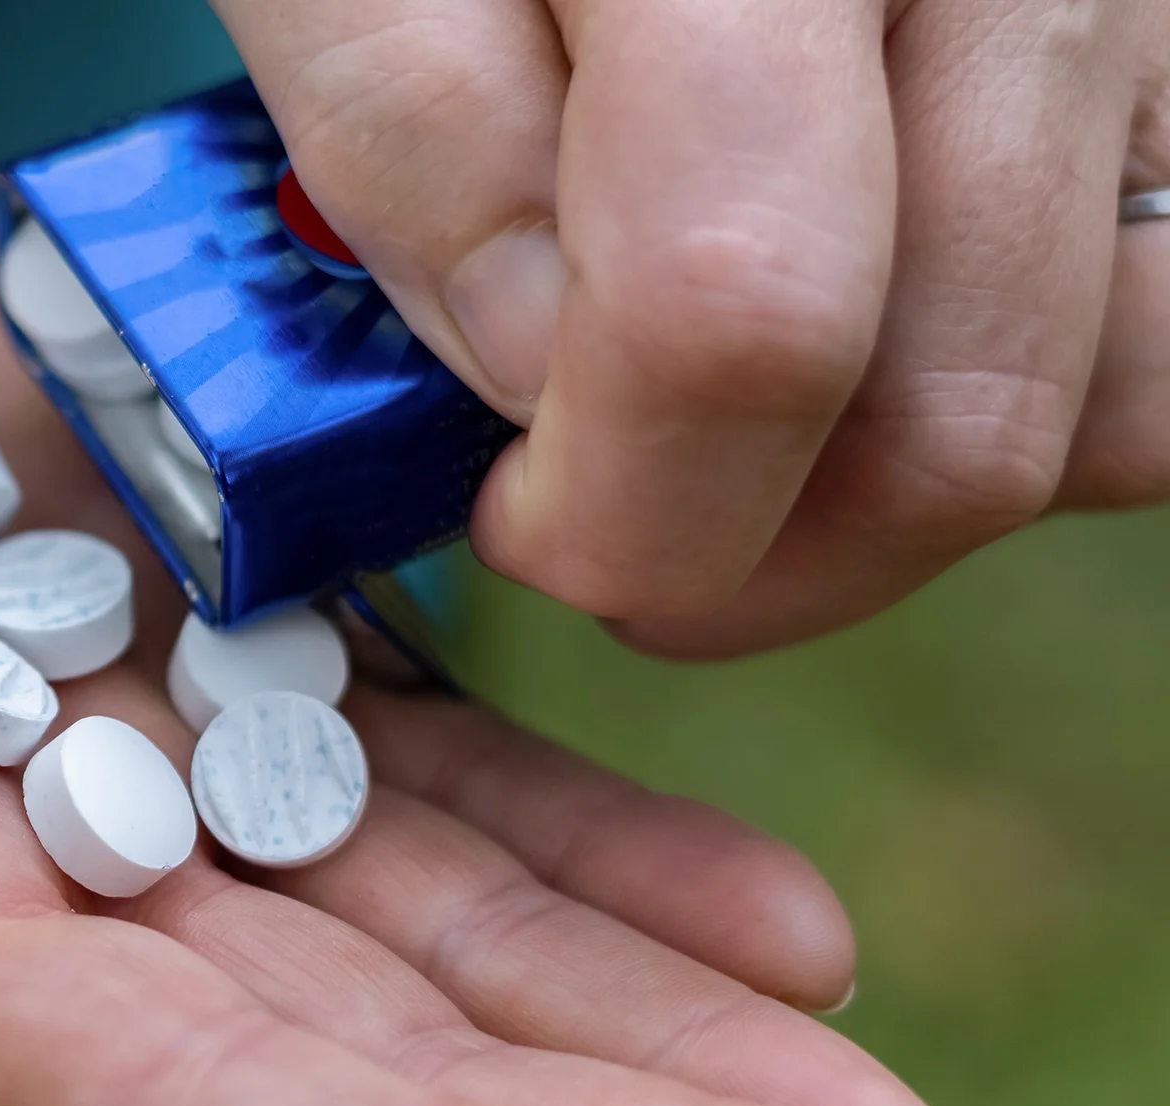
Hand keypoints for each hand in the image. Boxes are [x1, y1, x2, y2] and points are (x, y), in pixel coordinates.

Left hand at [217, 0, 1169, 653]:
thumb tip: (549, 381)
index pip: (746, 311)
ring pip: (1123, 393)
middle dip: (753, 547)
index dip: (626, 505)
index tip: (524, 518)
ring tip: (730, 431)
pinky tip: (865, 324)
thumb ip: (420, 142)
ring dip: (897, 486)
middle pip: (969, 403)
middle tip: (600, 516)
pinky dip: (1021, 377)